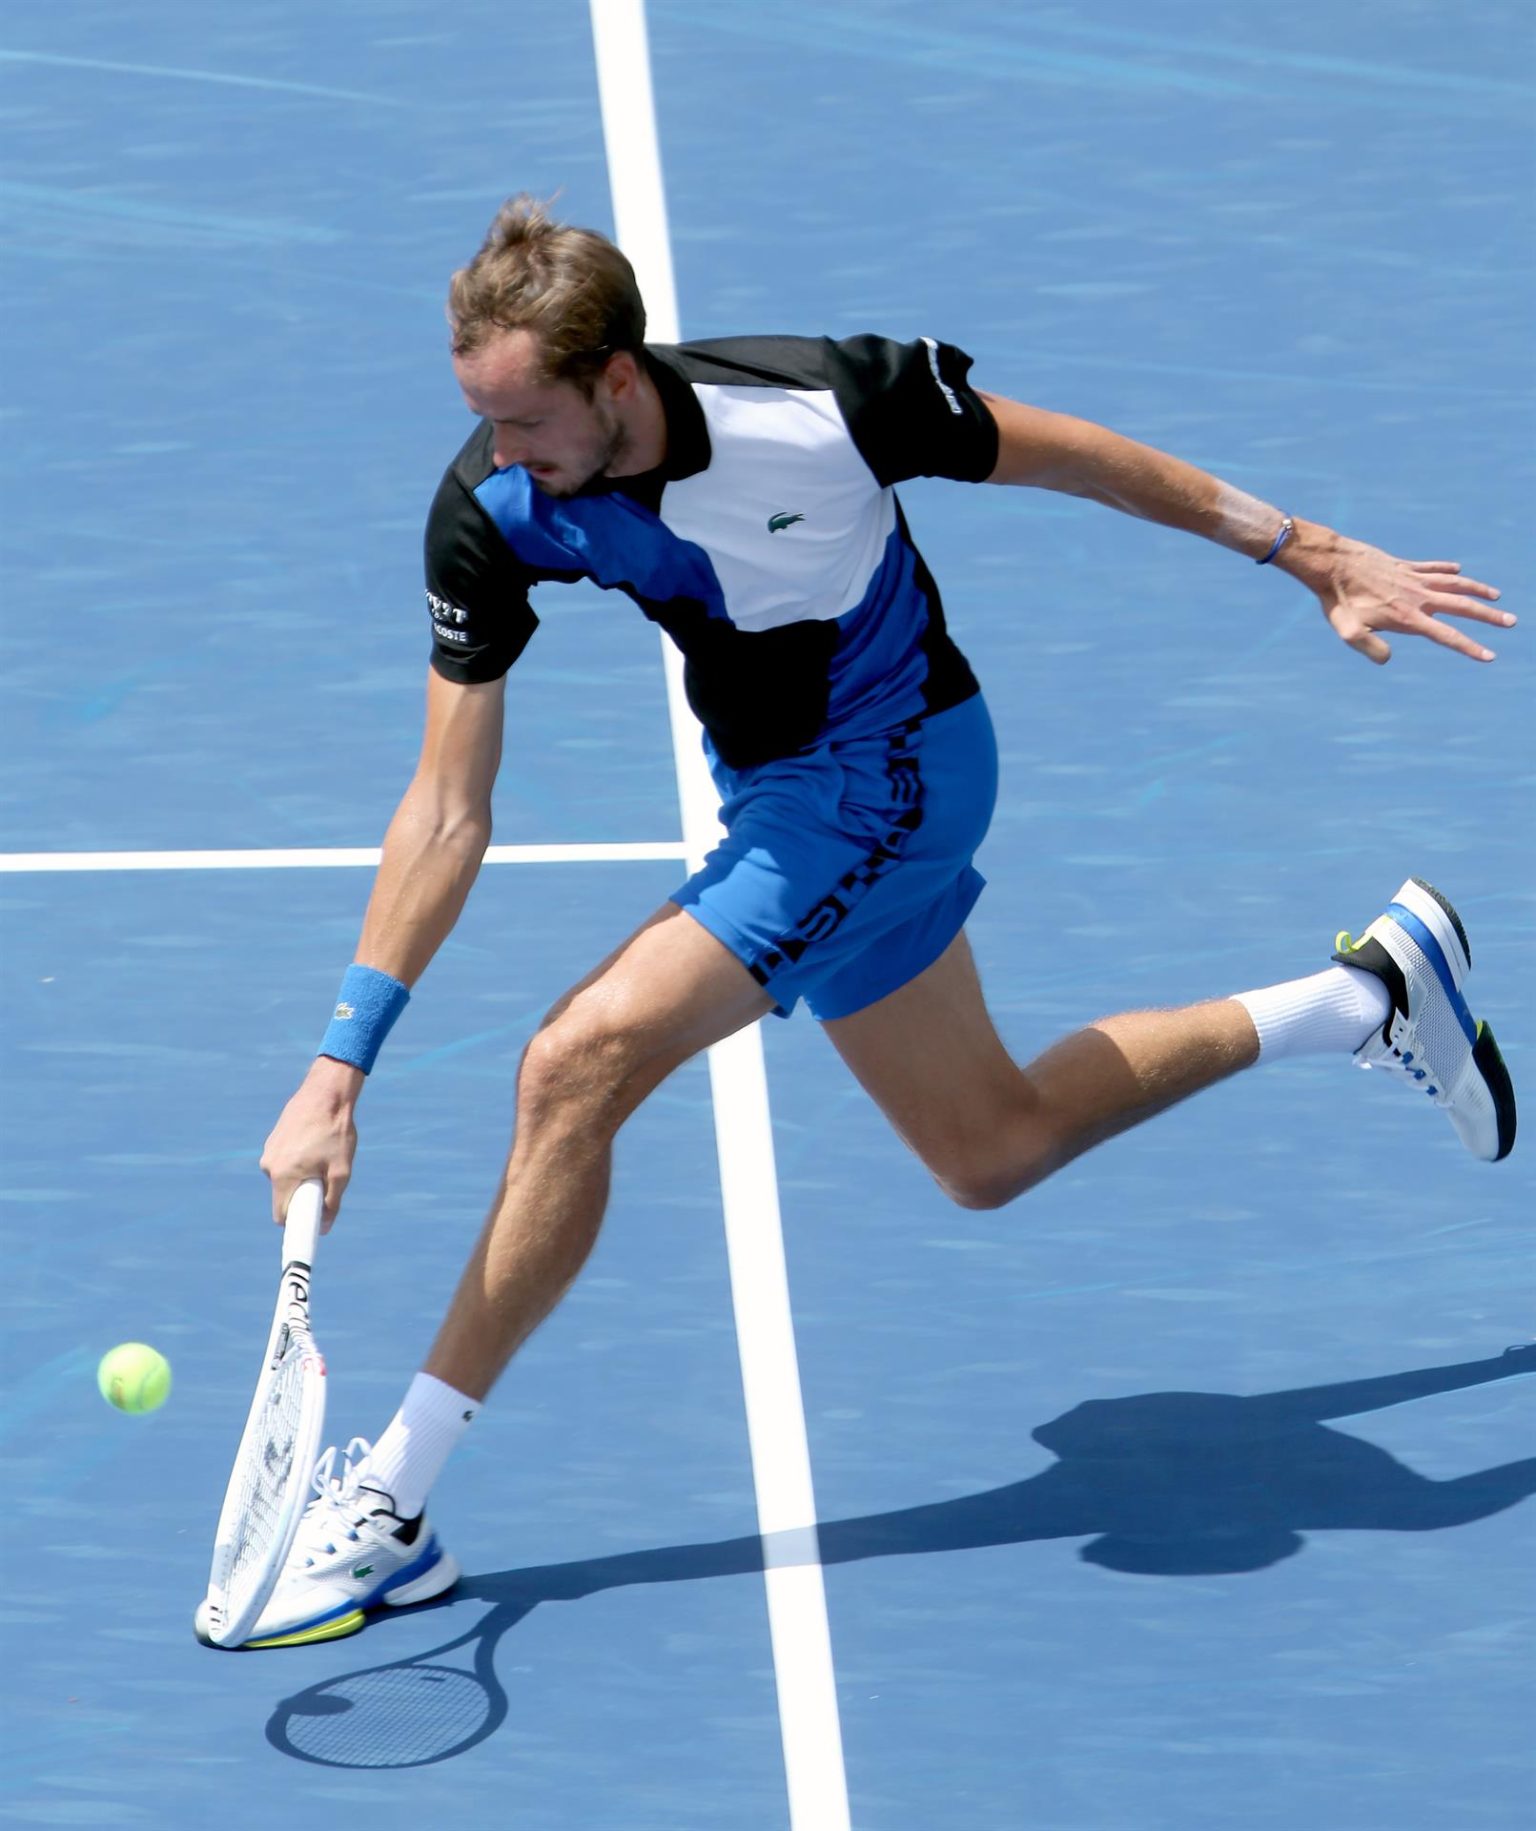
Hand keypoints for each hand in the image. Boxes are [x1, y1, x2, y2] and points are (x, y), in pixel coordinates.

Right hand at [259, 1057, 364, 1230]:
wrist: (326, 1092)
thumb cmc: (336, 1131)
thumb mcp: (341, 1170)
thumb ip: (332, 1202)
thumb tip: (324, 1227)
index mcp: (283, 1175)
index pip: (281, 1215)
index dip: (296, 1222)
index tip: (310, 1223)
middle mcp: (269, 1165)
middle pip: (283, 1196)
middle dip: (302, 1195)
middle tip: (325, 1180)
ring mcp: (269, 1151)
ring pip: (284, 1177)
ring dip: (301, 1175)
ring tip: (323, 1156)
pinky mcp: (273, 1139)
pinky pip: (284, 1161)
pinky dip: (297, 1161)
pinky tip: (315, 1144)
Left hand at [1282, 523, 1514, 664]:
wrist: (1332, 563)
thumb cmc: (1337, 600)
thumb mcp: (1347, 632)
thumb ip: (1369, 648)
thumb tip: (1388, 659)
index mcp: (1408, 617)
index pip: (1446, 636)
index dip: (1469, 647)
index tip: (1489, 656)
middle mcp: (1417, 596)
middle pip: (1462, 607)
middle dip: (1488, 617)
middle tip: (1512, 622)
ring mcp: (1412, 578)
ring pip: (1454, 583)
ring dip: (1477, 590)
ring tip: (1496, 596)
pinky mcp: (1403, 565)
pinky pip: (1431, 567)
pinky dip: (1446, 569)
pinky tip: (1456, 569)